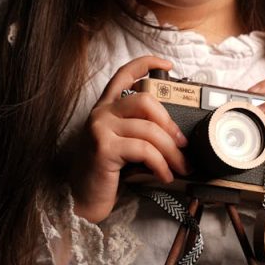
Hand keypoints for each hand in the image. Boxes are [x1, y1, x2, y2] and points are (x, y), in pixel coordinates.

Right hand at [69, 56, 190, 222]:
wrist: (82, 200)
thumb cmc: (105, 175)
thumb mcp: (123, 146)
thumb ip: (139, 132)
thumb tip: (176, 135)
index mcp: (106, 109)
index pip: (123, 75)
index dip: (146, 64)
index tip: (167, 65)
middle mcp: (101, 113)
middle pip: (145, 101)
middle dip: (170, 124)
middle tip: (182, 144)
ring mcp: (100, 128)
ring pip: (149, 129)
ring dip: (172, 151)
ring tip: (180, 167)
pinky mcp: (104, 148)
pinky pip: (144, 149)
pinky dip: (161, 164)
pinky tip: (165, 175)